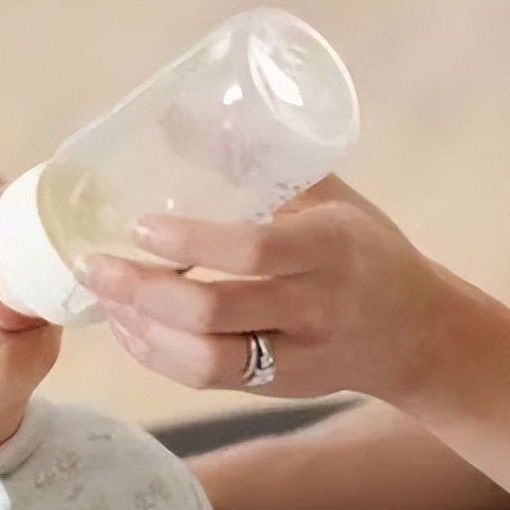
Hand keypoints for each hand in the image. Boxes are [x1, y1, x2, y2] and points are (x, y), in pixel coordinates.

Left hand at [77, 175, 445, 399]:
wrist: (417, 334)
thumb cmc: (363, 248)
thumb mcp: (327, 195)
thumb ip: (256, 163)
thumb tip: (171, 121)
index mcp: (330, 247)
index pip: (253, 251)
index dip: (189, 241)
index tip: (139, 226)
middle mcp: (314, 306)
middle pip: (213, 312)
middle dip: (141, 291)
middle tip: (92, 265)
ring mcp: (296, 356)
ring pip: (204, 359)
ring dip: (141, 329)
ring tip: (103, 296)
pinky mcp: (278, 388)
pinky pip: (207, 380)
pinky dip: (157, 356)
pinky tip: (128, 327)